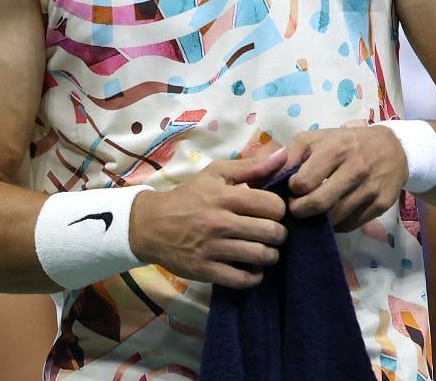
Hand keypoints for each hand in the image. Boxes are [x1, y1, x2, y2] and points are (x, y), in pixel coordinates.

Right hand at [129, 149, 288, 288]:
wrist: (150, 225)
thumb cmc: (188, 196)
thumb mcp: (216, 173)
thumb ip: (252, 165)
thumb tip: (284, 155)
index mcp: (226, 197)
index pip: (273, 206)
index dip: (280, 209)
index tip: (273, 212)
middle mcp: (221, 223)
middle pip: (271, 233)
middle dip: (279, 234)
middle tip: (274, 233)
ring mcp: (213, 249)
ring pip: (260, 256)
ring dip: (271, 255)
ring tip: (266, 250)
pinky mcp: (205, 271)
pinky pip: (241, 280)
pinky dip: (254, 277)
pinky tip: (253, 268)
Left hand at [283, 126, 407, 231]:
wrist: (394, 149)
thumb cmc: (347, 143)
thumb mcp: (317, 138)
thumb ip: (288, 155)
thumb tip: (261, 178)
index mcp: (337, 148)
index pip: (304, 182)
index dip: (292, 189)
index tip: (294, 188)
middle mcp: (356, 168)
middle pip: (318, 204)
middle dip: (299, 211)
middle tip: (296, 208)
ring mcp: (370, 189)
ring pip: (334, 219)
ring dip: (317, 221)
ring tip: (312, 212)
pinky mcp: (381, 205)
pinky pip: (350, 225)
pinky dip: (337, 224)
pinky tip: (333, 214)